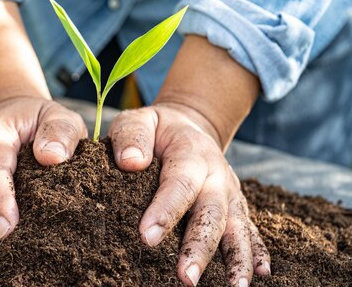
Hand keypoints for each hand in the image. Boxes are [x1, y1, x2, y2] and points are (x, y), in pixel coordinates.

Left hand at [109, 102, 270, 286]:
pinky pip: (250, 229)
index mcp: (191, 152)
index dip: (165, 210)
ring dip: (236, 258)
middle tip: (186, 278)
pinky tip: (260, 274)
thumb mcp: (138, 120)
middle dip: (199, 247)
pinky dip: (256, 250)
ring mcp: (229, 192)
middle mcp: (216, 174)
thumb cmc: (156, 129)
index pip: (179, 183)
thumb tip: (130, 162)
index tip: (147, 237)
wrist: (188, 125)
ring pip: (236, 227)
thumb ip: (131, 136)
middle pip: (211, 213)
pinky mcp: (236, 206)